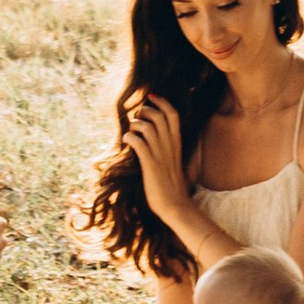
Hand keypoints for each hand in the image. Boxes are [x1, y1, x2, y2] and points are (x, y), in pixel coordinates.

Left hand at [124, 92, 188, 212]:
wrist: (175, 206)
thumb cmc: (172, 186)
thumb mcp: (174, 162)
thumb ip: (167, 149)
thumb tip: (154, 139)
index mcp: (177, 143)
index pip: (172, 115)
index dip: (162, 102)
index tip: (151, 96)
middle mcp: (169, 146)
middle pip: (159, 116)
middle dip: (145, 110)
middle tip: (138, 116)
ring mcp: (160, 155)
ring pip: (148, 127)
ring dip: (136, 124)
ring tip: (131, 130)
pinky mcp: (150, 165)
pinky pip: (138, 143)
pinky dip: (130, 137)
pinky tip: (126, 140)